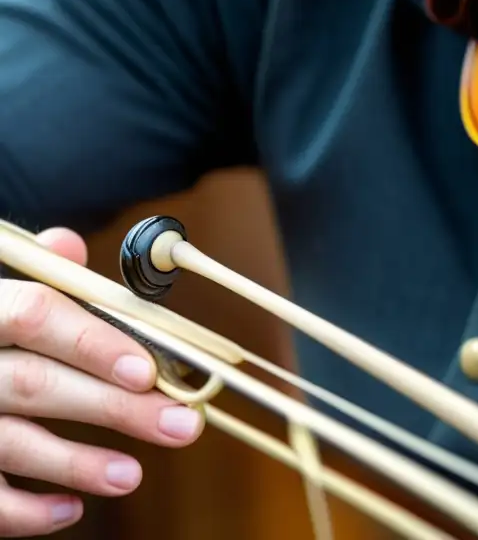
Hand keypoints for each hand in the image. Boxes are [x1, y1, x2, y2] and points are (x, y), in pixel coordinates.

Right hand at [0, 227, 204, 535]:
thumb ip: (32, 275)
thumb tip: (70, 244)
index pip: (34, 314)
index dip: (93, 342)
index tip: (148, 371)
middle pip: (36, 384)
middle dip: (114, 407)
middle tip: (182, 426)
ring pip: (10, 443)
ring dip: (77, 463)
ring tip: (132, 476)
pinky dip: (24, 510)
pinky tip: (71, 510)